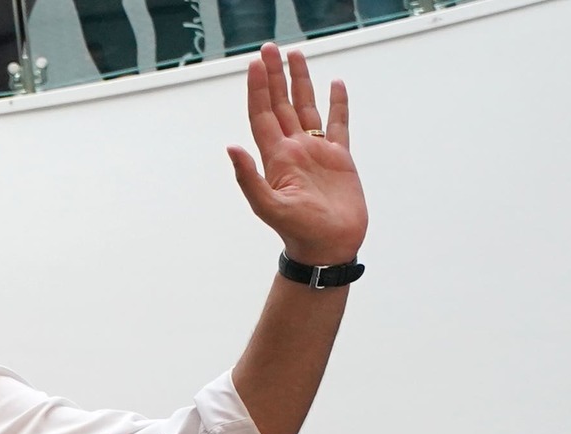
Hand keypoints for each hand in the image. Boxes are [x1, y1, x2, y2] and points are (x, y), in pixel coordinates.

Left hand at [229, 44, 366, 266]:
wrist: (328, 247)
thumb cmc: (299, 232)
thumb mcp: (268, 206)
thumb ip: (249, 178)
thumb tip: (231, 148)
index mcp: (276, 157)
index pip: (262, 114)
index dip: (258, 88)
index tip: (255, 63)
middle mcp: (294, 149)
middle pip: (281, 103)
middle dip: (274, 75)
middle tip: (269, 48)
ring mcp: (316, 152)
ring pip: (307, 107)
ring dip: (300, 82)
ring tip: (296, 55)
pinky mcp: (340, 158)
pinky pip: (338, 124)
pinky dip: (338, 103)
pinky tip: (335, 85)